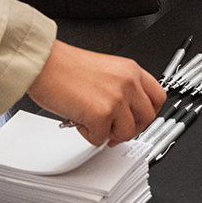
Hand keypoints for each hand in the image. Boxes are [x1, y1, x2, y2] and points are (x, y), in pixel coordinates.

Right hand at [26, 41, 164, 146]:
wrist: (43, 63)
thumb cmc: (63, 65)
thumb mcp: (105, 69)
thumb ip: (120, 87)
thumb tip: (126, 112)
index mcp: (130, 69)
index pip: (158, 97)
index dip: (149, 113)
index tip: (138, 119)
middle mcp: (128, 83)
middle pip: (147, 118)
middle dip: (131, 129)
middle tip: (115, 130)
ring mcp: (117, 99)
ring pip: (127, 132)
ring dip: (108, 133)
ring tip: (91, 122)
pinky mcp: (101, 115)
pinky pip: (101, 138)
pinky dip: (89, 135)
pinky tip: (79, 120)